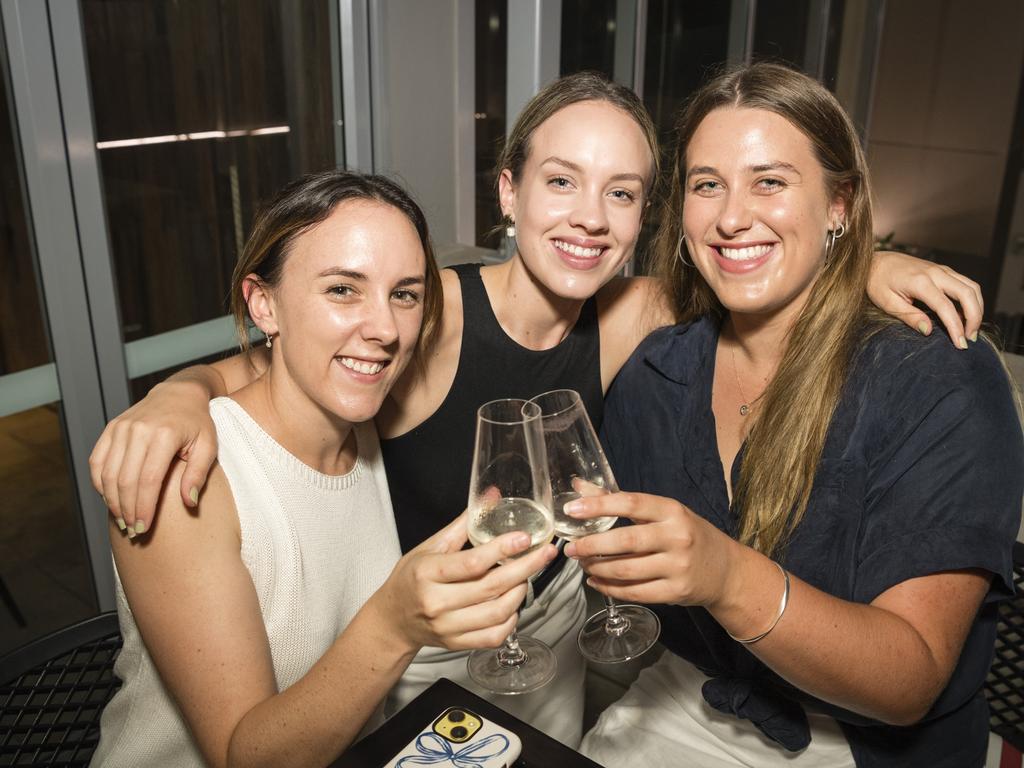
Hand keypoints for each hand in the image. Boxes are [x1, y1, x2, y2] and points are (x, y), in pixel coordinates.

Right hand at [89, 379, 217, 535]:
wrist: (179, 394)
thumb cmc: (198, 424)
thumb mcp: (208, 446)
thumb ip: (198, 474)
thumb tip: (190, 503)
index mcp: (164, 435)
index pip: (148, 480)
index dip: (144, 507)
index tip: (144, 528)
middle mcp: (138, 430)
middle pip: (125, 480)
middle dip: (127, 510)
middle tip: (133, 531)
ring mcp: (121, 428)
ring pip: (107, 473)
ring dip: (112, 501)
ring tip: (122, 521)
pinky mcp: (110, 429)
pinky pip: (97, 461)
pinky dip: (100, 484)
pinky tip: (110, 500)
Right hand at [377, 512, 557, 651]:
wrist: (392, 620)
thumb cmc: (411, 579)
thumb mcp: (430, 546)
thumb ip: (464, 524)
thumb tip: (491, 496)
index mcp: (427, 573)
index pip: (472, 563)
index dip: (502, 549)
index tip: (525, 538)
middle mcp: (437, 602)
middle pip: (491, 587)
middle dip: (525, 568)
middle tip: (545, 554)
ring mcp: (447, 627)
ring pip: (497, 613)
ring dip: (520, 593)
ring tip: (527, 576)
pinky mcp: (456, 644)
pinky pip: (493, 636)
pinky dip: (511, 620)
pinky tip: (514, 604)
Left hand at [562, 492, 738, 607]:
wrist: (725, 570)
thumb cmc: (687, 534)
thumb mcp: (662, 512)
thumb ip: (619, 500)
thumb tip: (579, 486)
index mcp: (672, 510)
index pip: (631, 503)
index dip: (598, 505)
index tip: (572, 509)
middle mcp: (677, 537)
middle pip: (626, 541)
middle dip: (591, 545)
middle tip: (571, 548)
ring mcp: (678, 566)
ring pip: (627, 570)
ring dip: (597, 568)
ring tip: (583, 563)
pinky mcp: (676, 592)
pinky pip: (635, 592)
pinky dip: (609, 588)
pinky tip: (596, 581)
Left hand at [868, 251, 982, 346]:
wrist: (875, 261)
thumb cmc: (877, 282)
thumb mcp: (887, 303)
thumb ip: (909, 316)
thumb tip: (929, 331)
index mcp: (920, 282)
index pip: (946, 307)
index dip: (956, 327)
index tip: (960, 344)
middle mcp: (935, 273)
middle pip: (968, 293)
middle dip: (974, 318)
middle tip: (970, 338)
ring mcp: (941, 269)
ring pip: (971, 286)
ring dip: (977, 308)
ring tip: (971, 330)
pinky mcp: (943, 270)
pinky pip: (965, 283)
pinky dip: (971, 299)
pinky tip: (965, 315)